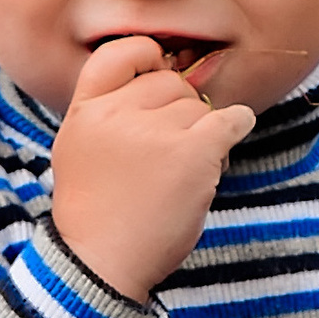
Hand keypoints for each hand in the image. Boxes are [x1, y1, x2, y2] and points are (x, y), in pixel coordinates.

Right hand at [48, 37, 254, 304]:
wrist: (102, 264)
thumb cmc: (99, 214)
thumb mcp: (81, 150)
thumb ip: (109, 114)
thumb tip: (163, 77)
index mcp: (84, 111)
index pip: (119, 53)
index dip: (147, 57)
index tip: (160, 75)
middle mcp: (115, 114)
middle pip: (169, 83)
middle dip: (180, 110)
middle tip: (175, 149)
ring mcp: (154, 131)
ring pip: (199, 108)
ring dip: (204, 133)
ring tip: (187, 169)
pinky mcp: (190, 153)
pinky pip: (230, 120)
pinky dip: (237, 127)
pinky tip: (229, 142)